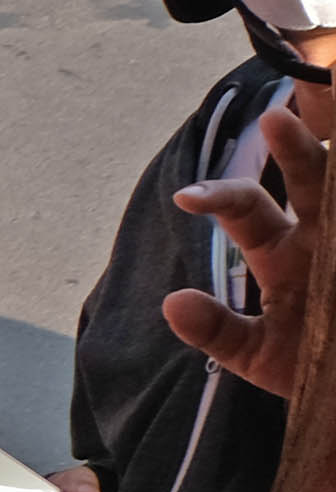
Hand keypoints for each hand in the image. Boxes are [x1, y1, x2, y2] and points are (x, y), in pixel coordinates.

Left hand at [167, 95, 322, 399]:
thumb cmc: (312, 371)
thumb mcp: (260, 356)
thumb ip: (217, 331)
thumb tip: (172, 304)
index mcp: (280, 251)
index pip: (244, 207)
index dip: (217, 196)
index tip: (185, 198)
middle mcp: (321, 234)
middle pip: (309, 177)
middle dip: (295, 148)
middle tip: (276, 121)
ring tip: (335, 130)